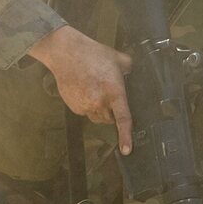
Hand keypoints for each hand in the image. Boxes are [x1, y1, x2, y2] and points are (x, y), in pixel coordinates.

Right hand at [27, 25, 135, 152]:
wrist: (66, 53)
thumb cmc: (92, 54)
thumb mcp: (119, 58)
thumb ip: (130, 68)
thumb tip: (136, 73)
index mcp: (114, 92)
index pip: (123, 118)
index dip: (126, 136)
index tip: (127, 150)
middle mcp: (100, 102)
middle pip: (110, 119)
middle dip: (112, 112)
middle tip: (108, 94)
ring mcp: (86, 106)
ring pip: (97, 117)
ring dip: (100, 110)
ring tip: (95, 90)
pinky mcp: (74, 107)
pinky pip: (85, 113)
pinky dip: (88, 106)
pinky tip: (85, 90)